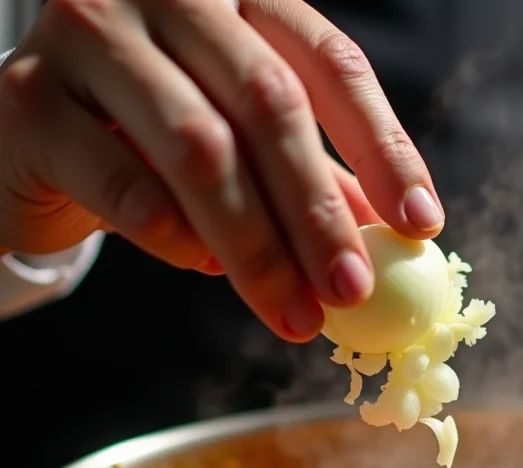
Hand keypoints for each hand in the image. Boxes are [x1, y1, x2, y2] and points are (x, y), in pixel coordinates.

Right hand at [0, 0, 443, 340]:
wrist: (36, 139)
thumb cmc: (157, 142)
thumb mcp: (247, 148)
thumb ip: (314, 179)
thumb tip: (395, 238)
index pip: (331, 64)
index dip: (384, 148)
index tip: (420, 224)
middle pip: (270, 105)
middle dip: (320, 214)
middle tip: (353, 291)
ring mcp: (91, 36)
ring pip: (200, 149)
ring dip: (257, 248)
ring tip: (294, 314)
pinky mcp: (31, 100)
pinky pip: (125, 184)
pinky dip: (175, 240)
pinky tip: (200, 266)